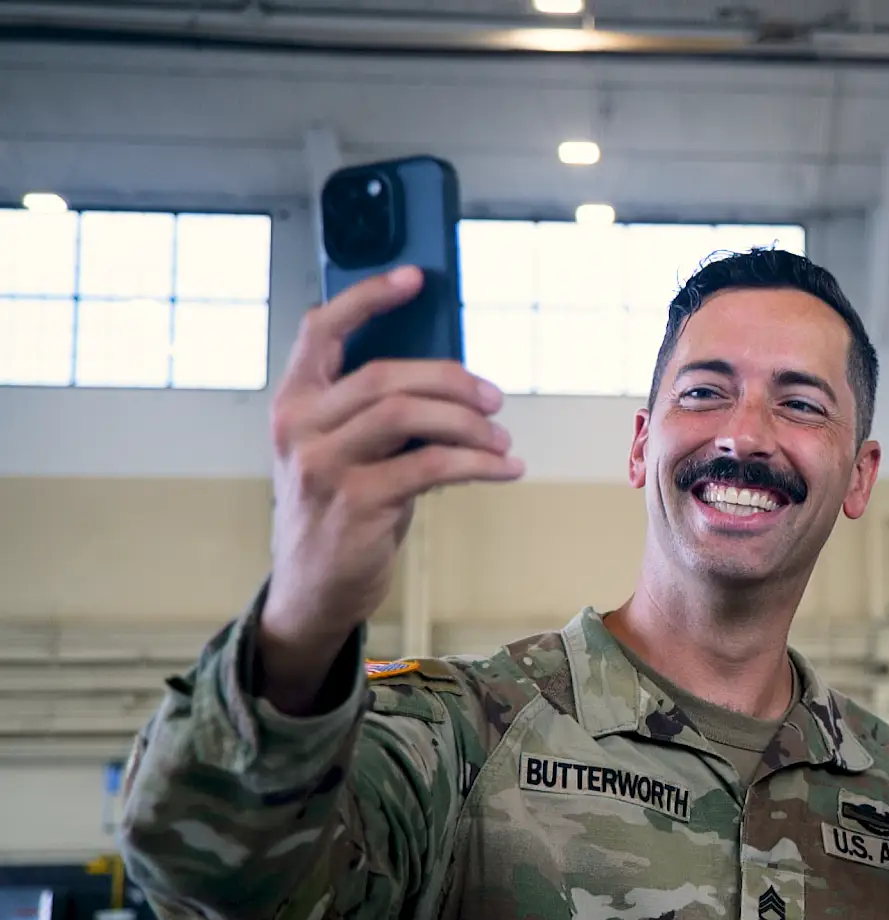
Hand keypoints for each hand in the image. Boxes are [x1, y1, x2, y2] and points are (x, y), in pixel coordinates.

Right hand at [258, 266, 521, 710]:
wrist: (316, 587)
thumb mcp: (350, 451)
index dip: (369, 297)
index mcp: (296, 402)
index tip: (415, 278)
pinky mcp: (356, 503)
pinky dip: (479, 463)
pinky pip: (431, 466)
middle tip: (494, 398)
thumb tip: (454, 378)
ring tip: (502, 439)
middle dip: (451, 379)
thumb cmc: (344, 507)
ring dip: (469, 422)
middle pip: (385, 375)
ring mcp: (323, 465)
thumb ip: (381, 413)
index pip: (320, 330)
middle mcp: (300, 427)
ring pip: (408, 414)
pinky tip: (507, 469)